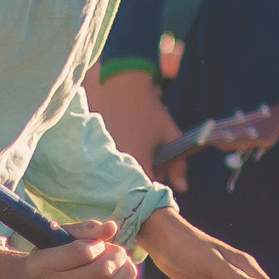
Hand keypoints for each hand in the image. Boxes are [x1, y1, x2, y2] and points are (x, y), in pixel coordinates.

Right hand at [0, 220, 138, 278]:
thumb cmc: (42, 259)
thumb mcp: (55, 239)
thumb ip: (84, 230)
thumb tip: (111, 228)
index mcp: (40, 265)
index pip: (83, 252)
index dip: (99, 245)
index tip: (100, 244)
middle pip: (100, 273)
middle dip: (118, 259)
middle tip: (120, 253)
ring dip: (124, 276)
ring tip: (125, 267)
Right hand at [94, 67, 186, 191]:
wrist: (122, 85)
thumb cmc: (150, 110)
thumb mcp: (170, 135)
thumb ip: (179, 165)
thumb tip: (183, 188)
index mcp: (137, 161)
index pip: (146, 192)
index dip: (154, 194)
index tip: (160, 190)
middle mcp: (117, 162)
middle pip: (130, 186)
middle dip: (142, 183)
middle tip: (153, 172)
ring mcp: (103, 155)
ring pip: (118, 175)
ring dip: (129, 172)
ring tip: (139, 155)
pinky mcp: (95, 148)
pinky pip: (108, 164)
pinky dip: (117, 162)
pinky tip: (125, 149)